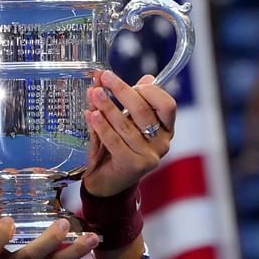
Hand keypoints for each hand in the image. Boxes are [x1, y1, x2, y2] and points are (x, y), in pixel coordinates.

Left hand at [82, 70, 176, 196]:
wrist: (107, 182)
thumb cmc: (115, 148)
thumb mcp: (123, 122)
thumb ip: (125, 101)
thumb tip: (131, 76)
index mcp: (165, 129)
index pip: (167, 105)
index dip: (149, 90)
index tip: (130, 80)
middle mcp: (161, 142)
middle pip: (144, 111)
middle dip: (123, 91)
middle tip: (105, 78)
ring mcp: (148, 156)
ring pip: (127, 126)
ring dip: (108, 106)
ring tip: (94, 93)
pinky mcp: (133, 165)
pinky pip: (114, 141)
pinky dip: (101, 126)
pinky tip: (91, 114)